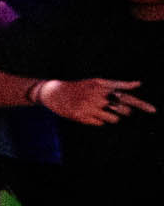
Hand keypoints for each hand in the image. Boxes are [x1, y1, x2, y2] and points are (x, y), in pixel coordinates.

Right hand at [40, 78, 155, 126]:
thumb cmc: (79, 87)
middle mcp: (97, 95)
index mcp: (101, 85)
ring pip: (114, 119)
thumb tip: (138, 83)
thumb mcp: (97, 82)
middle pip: (124, 109)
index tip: (153, 111)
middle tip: (118, 110)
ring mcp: (89, 106)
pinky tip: (88, 114)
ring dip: (112, 117)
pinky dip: (98, 120)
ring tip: (100, 111)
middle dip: (125, 111)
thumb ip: (117, 84)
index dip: (141, 104)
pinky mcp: (82, 116)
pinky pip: (101, 123)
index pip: (126, 95)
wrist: (53, 92)